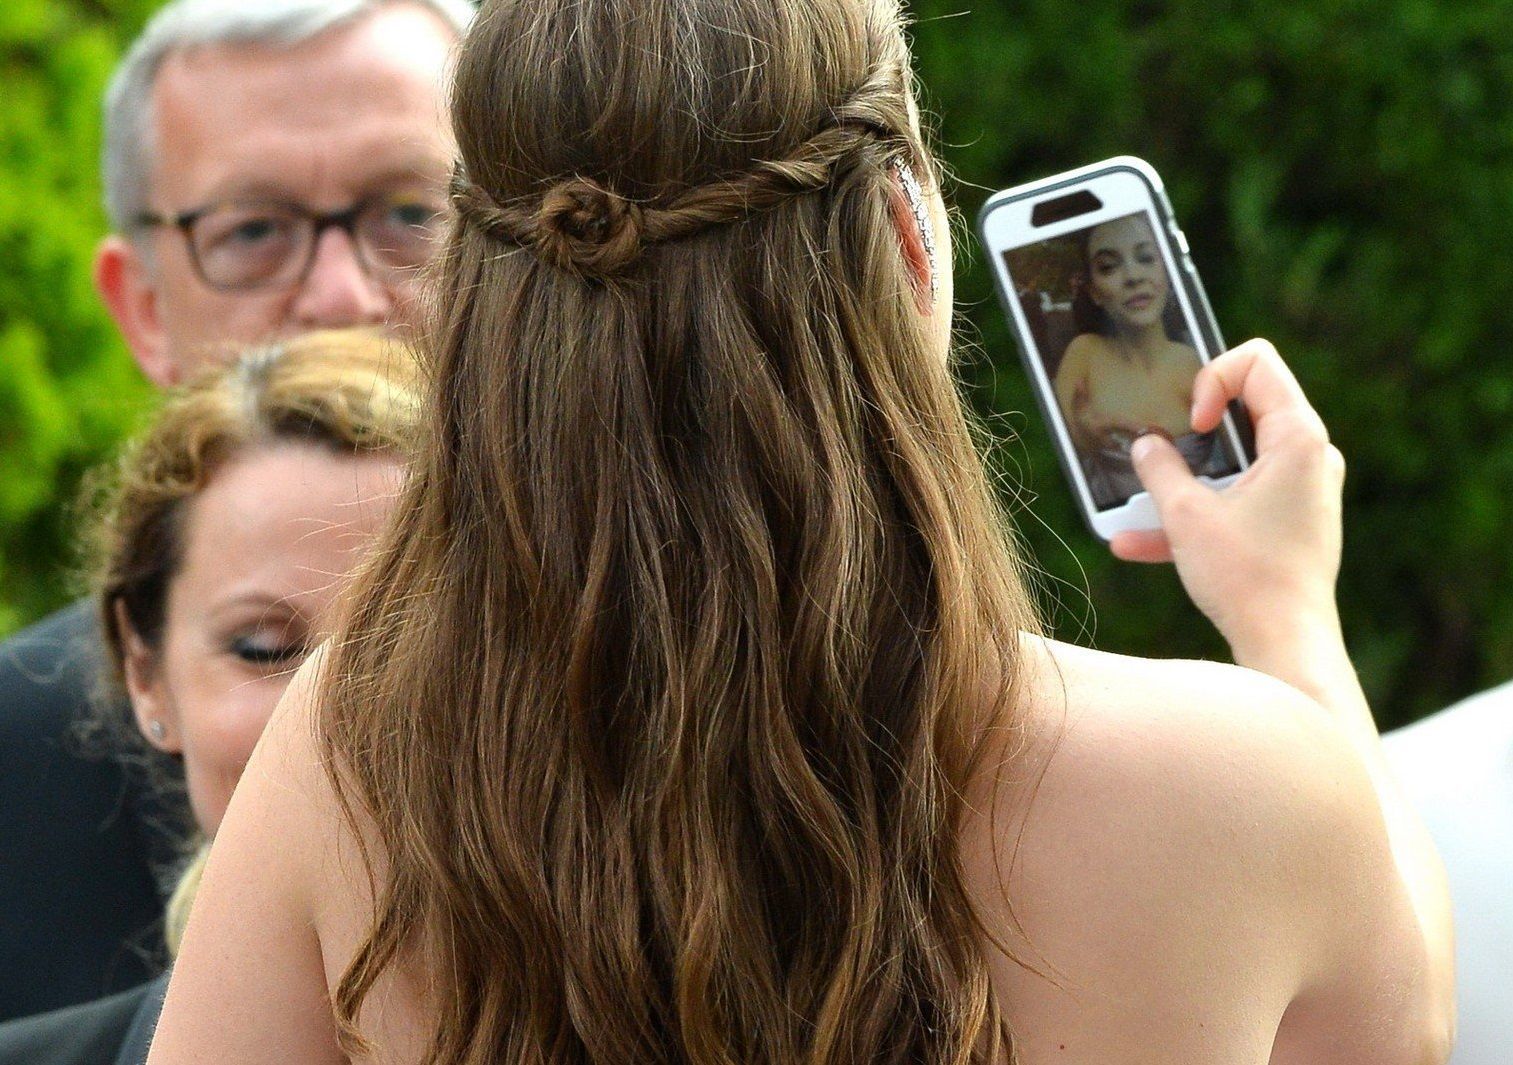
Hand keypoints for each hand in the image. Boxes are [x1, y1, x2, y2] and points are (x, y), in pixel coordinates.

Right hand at [1109, 339, 1345, 663]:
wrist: (1286, 645)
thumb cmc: (1247, 577)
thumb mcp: (1186, 514)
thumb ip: (1159, 469)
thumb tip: (1146, 446)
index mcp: (1298, 438)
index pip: (1256, 361)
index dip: (1210, 378)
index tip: (1191, 424)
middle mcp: (1309, 456)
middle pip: (1244, 407)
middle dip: (1189, 429)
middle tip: (1159, 446)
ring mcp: (1302, 490)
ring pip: (1234, 462)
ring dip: (1183, 479)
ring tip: (1133, 506)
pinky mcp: (1290, 521)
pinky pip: (1237, 500)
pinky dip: (1197, 512)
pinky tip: (1137, 544)